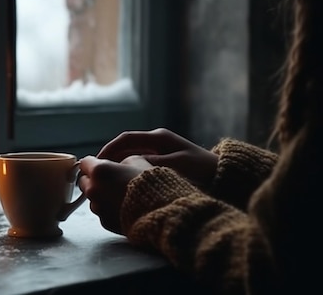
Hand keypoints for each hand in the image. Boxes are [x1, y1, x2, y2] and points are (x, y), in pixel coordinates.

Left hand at [78, 155, 152, 234]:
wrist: (161, 210)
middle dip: (93, 179)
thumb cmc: (150, 183)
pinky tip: (123, 206)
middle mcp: (93, 189)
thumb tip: (117, 164)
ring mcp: (98, 208)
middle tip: (109, 179)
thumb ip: (120, 160)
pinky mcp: (105, 222)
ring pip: (92, 198)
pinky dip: (108, 209)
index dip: (93, 162)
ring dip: (100, 195)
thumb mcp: (137, 160)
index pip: (85, 163)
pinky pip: (102, 212)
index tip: (99, 164)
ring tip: (119, 194)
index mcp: (99, 170)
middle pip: (84, 181)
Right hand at [96, 128, 217, 188]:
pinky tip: (123, 184)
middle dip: (108, 159)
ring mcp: (161, 151)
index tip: (95, 163)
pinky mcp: (164, 162)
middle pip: (125, 147)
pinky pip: (139, 164)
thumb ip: (151, 165)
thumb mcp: (176, 167)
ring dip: (117, 166)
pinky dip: (128, 171)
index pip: (125, 139)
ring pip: (131, 156)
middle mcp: (158, 141)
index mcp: (159, 138)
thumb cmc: (204, 172)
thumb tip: (126, 165)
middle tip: (96, 175)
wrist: (226, 177)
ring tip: (106, 181)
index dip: (107, 150)